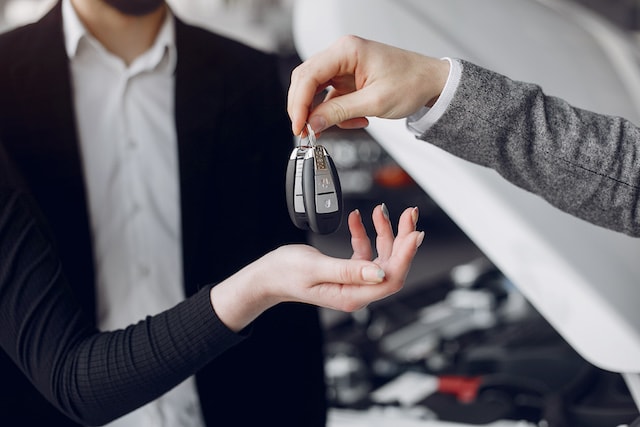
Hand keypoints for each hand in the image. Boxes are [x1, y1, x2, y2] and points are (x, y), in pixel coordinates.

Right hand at [210, 204, 423, 330]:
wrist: (268, 276)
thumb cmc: (285, 273)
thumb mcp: (315, 268)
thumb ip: (348, 270)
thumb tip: (380, 273)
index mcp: (352, 295)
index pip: (390, 278)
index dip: (406, 256)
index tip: (415, 233)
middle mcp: (357, 290)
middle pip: (391, 265)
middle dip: (402, 238)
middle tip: (409, 215)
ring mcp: (353, 280)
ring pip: (381, 256)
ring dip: (385, 232)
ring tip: (383, 210)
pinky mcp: (347, 270)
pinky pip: (364, 251)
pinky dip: (363, 233)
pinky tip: (357, 219)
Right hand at [287, 35, 449, 135]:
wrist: (432, 82)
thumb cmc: (412, 82)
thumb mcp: (374, 102)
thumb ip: (340, 113)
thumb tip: (313, 123)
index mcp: (347, 50)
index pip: (309, 76)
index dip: (299, 103)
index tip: (299, 125)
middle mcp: (342, 54)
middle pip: (306, 81)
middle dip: (304, 108)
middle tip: (305, 131)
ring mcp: (344, 66)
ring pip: (315, 90)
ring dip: (320, 112)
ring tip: (331, 128)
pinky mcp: (348, 79)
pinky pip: (330, 97)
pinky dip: (334, 113)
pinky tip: (353, 120)